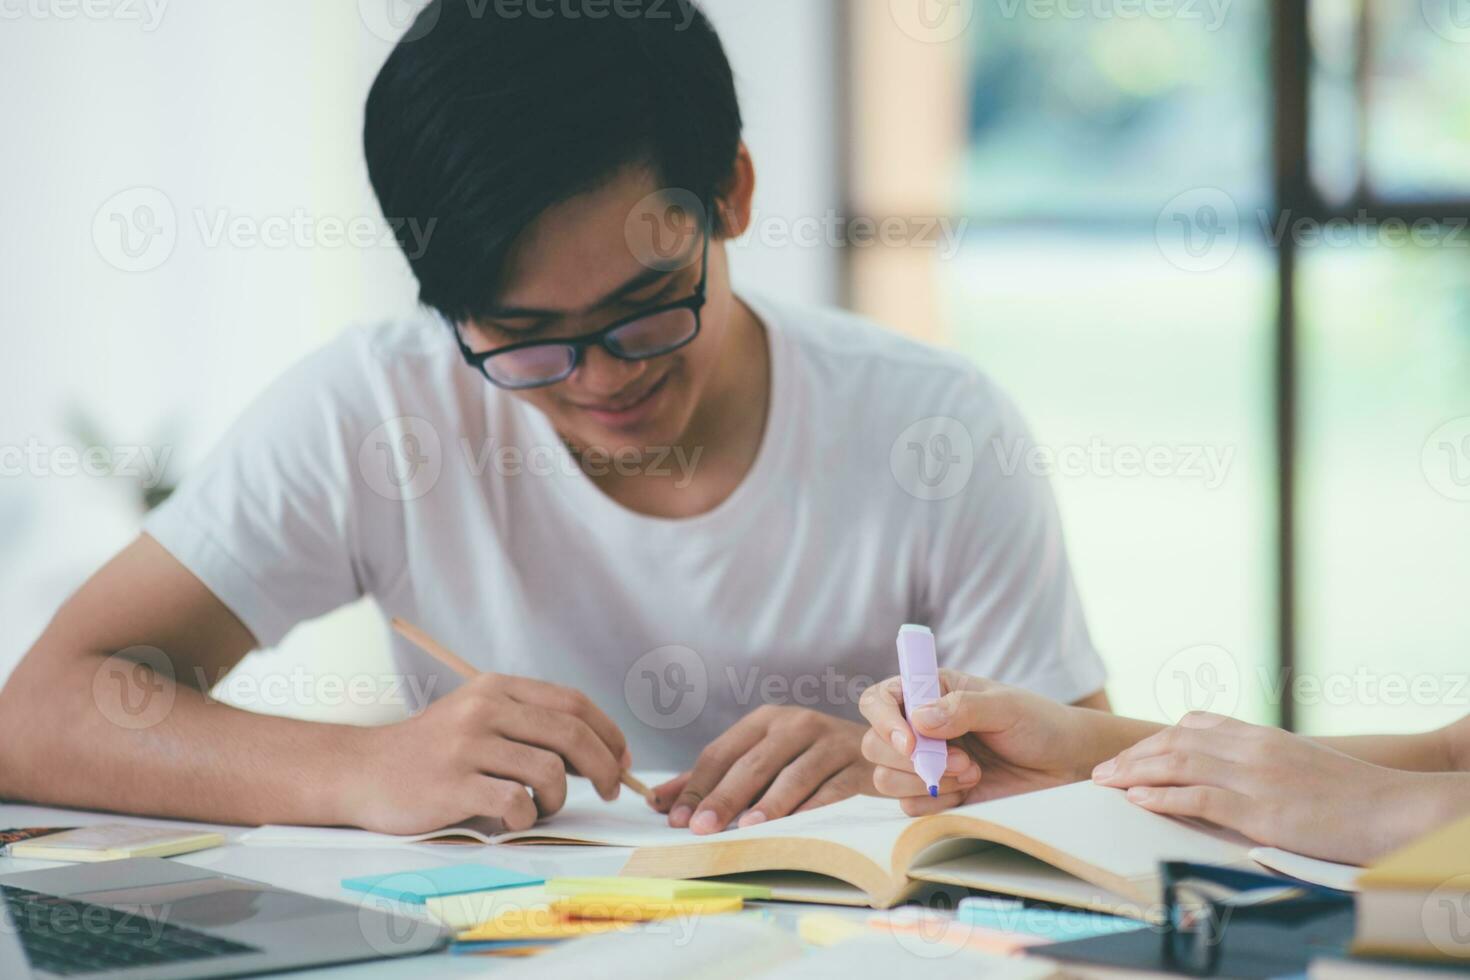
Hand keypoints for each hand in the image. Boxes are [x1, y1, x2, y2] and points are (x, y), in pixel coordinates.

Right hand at [346, 673, 629, 834]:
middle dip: (604, 766)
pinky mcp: (452, 784)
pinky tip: (511, 818)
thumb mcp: (478, 717)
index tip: (622, 758)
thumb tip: (599, 753)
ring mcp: (467, 745)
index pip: (572, 703)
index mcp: (495, 687)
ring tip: (540, 806)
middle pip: (570, 734)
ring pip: (549, 771)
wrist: (361, 770)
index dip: (608, 732)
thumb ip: (528, 726)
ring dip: (557, 797)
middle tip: (609, 791)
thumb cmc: (430, 751)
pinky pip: (516, 803)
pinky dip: (526, 817)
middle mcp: (484, 709)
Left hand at [650, 706, 870, 833]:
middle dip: (724, 797)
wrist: (882, 748)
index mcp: (766, 720)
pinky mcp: (858, 766)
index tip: (676, 818)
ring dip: (769, 804)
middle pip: (752, 764)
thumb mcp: (763, 759)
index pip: (722, 752)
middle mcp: (796, 724)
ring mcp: (829, 743)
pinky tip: (796, 828)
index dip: (697, 785)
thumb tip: (659, 800)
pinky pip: (831, 791)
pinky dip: (812, 810)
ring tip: (746, 829)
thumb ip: (713, 778)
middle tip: (701, 828)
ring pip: (792, 776)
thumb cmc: (808, 760)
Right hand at [859, 670, 1107, 815]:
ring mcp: (926, 762)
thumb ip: (961, 708)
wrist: (1065, 766)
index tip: (910, 742)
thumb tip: (918, 718)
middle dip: (913, 759)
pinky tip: (969, 789)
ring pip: (886, 778)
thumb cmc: (1039, 724)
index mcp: (930, 692)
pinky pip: (909, 806)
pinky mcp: (936, 795)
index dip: (883, 720)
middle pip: (875, 744)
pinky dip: (936, 802)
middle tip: (962, 760)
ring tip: (971, 772)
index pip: (878, 700)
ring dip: (928, 782)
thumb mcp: (1005, 707)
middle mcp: (919, 726)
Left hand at [1092, 712, 1440, 864]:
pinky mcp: (1263, 811)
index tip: (1129, 756)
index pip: (1193, 725)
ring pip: (1179, 764)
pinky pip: (1201, 798)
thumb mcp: (1298, 765)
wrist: (1394, 808)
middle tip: (1100, 773)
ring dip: (1134, 773)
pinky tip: (1138, 801)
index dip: (1153, 740)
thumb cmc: (1350, 795)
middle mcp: (1252, 748)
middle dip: (1132, 757)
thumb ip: (1259, 763)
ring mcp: (1255, 777)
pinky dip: (1163, 797)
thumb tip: (1224, 776)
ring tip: (1105, 783)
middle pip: (1175, 742)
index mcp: (1260, 735)